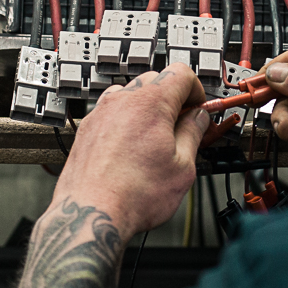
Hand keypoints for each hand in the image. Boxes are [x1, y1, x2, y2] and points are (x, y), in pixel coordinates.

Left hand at [53, 63, 209, 236]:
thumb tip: (198, 118)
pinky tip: (133, 148)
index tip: (199, 108)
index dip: (196, 90)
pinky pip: (112, 112)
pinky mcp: (87, 128)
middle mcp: (122, 100)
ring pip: (131, 95)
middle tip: (184, 125)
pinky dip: (127, 121)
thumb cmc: (132, 195)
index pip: (181, 72)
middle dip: (174, 98)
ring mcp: (100, 113)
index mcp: (150, 103)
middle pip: (156, 80)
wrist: (91, 214)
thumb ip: (193, 133)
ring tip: (157, 139)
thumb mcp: (182, 166)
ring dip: (148, 109)